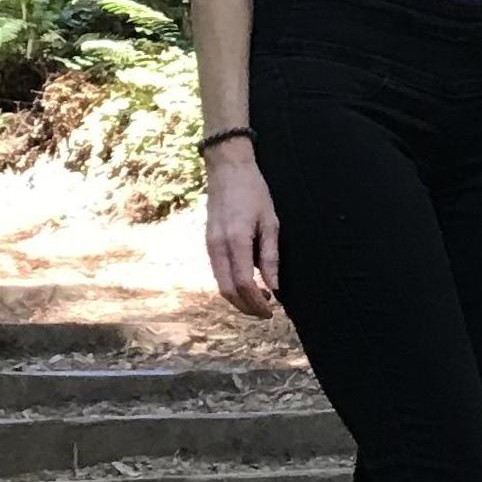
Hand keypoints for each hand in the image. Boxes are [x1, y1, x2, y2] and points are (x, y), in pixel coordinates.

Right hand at [204, 144, 280, 316]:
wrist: (227, 169)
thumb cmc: (254, 192)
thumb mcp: (270, 221)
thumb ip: (270, 256)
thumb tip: (273, 286)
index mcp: (236, 240)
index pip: (243, 283)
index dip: (257, 302)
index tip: (271, 310)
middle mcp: (218, 246)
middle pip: (227, 290)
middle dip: (246, 307)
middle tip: (265, 312)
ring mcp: (209, 245)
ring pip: (219, 284)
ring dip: (238, 298)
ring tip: (259, 299)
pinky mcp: (208, 242)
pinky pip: (217, 272)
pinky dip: (230, 284)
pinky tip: (247, 282)